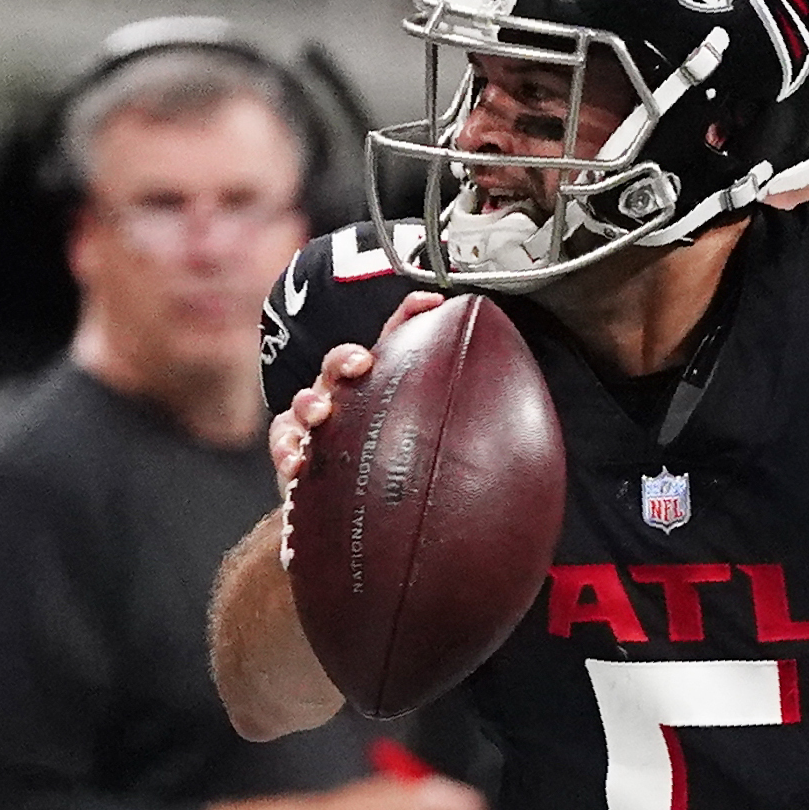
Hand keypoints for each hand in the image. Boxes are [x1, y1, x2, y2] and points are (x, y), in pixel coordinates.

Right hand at [266, 293, 442, 500]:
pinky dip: (286, 450)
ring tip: (320, 412)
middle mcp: (343, 394)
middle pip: (339, 365)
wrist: (348, 506)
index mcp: (377, 383)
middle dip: (346, 359)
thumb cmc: (389, 468)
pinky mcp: (294, 449)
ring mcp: (315, 421)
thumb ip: (457, 428)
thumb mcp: (426, 442)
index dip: (409, 317)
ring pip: (306, 400)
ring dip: (310, 402)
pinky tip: (295, 462)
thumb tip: (524, 430)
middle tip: (359, 364)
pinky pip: (284, 442)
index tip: (430, 303)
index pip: (393, 342)